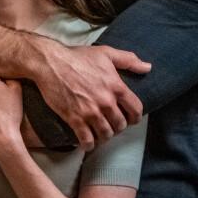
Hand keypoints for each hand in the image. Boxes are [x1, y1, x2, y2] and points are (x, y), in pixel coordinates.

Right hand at [35, 43, 150, 149]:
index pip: (135, 110)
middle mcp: (106, 102)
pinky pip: (87, 139)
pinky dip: (89, 144)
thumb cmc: (77, 57)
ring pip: (106, 134)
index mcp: (116, 87)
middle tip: (112, 125)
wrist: (51, 63)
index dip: (135, 117)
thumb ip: (128, 60)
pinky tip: (87, 143)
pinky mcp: (75, 119)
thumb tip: (147, 67)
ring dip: (105, 136)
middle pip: (120, 125)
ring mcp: (90, 112)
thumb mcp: (106, 53)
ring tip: (101, 133)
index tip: (130, 119)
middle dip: (118, 127)